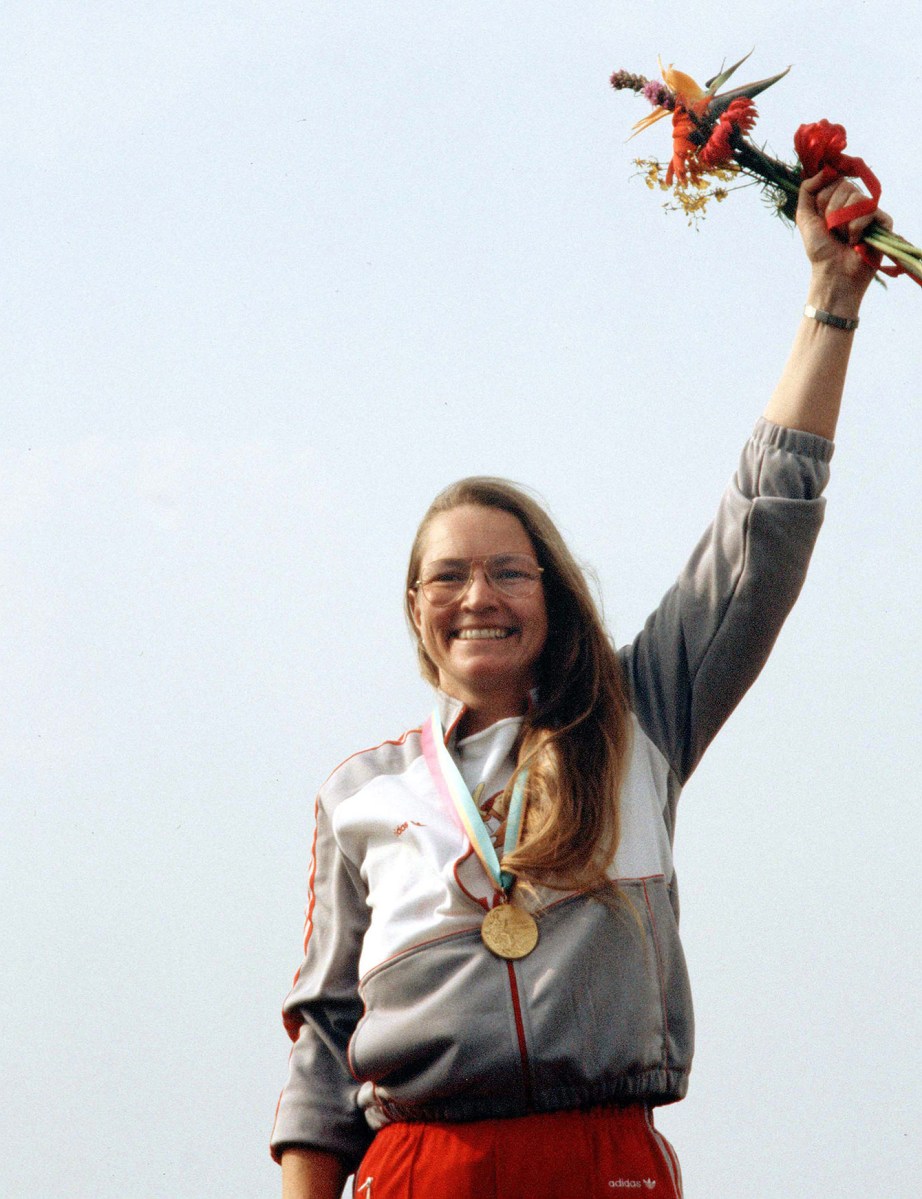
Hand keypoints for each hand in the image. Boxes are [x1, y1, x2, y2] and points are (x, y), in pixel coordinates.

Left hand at [796, 171, 892, 305]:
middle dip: (831, 211)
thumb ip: (808, 189)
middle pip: (844, 186)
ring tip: (843, 237)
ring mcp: (870, 210)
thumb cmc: (819, 248)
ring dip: (842, 222)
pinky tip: (855, 242)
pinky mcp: (883, 221)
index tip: (820, 217)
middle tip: (832, 230)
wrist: (832, 272)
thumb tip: (825, 169)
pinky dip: (856, 229)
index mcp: (838, 197)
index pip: (833, 178)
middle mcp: (855, 200)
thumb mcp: (804, 216)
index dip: (822, 199)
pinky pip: (869, 211)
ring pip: (856, 198)